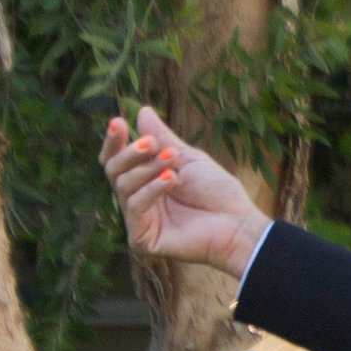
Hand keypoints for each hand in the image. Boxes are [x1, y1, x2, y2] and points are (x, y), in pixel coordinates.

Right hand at [101, 107, 271, 277]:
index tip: (117, 121)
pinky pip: (135, 206)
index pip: (116, 160)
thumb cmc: (217, 192)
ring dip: (148, 169)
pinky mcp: (142, 239)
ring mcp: (139, 221)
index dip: (113, 141)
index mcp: (144, 181)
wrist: (238, 223)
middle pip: (113, 170)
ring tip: (174, 163)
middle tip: (154, 144)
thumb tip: (142, 111)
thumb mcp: (186, 158)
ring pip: (123, 185)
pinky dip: (151, 189)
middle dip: (131, 153)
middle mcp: (137, 200)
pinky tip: (172, 179)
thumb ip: (162, 137)